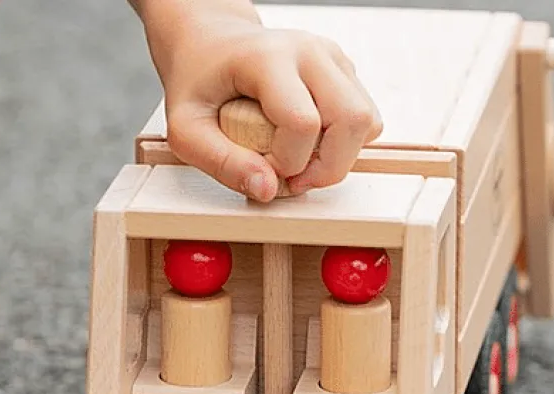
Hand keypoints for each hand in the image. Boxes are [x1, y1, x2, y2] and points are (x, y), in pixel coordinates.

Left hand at [143, 2, 381, 201]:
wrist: (211, 44)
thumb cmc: (197, 82)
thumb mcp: (186, 129)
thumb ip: (221, 163)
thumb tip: (268, 190)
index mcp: (268, 57)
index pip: (303, 124)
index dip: (287, 164)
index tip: (262, 170)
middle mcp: (310, 52)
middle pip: (352, 120)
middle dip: (327, 168)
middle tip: (293, 180)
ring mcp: (333, 60)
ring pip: (367, 122)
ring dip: (339, 159)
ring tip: (302, 164)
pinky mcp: (344, 73)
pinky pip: (365, 120)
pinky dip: (344, 146)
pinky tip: (311, 147)